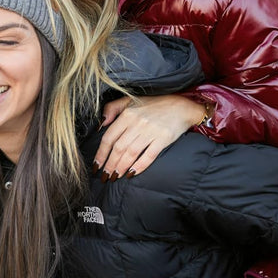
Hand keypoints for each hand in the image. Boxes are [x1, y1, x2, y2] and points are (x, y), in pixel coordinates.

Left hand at [93, 94, 207, 179]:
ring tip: (115, 176)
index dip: (101, 153)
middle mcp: (137, 123)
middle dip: (109, 164)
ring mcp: (151, 131)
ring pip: (131, 153)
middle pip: (119, 148)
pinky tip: (132, 173)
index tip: (96, 165)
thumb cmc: (154, 105)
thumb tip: (100, 124)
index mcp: (127, 114)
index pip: (109, 137)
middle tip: (105, 176)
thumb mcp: (131, 100)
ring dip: (121, 167)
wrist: (180, 106)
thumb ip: (112, 108)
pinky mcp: (163, 139)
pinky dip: (139, 166)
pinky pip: (149, 155)